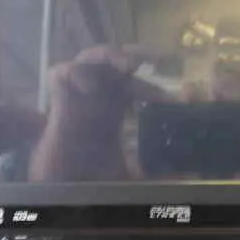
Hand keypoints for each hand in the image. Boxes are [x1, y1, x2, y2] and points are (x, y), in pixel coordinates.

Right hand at [28, 44, 168, 181]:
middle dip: (143, 54)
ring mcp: (75, 91)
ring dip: (112, 55)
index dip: (158, 91)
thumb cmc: (87, 175)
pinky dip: (77, 73)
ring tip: (130, 65)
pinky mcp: (54, 94)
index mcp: (113, 106)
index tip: (178, 100)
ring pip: (94, 58)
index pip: (139, 87)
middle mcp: (97, 93)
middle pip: (120, 61)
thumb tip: (184, 177)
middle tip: (165, 59)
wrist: (58, 184)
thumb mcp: (125, 173)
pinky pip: (64, 71)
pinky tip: (89, 88)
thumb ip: (150, 173)